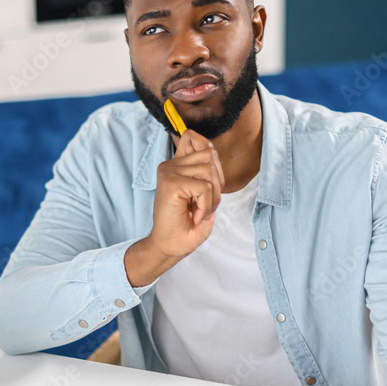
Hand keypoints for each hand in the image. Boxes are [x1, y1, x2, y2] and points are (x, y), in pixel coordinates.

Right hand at [124, 129, 223, 286]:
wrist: (169, 247)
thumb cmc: (186, 225)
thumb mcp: (203, 195)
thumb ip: (207, 173)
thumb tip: (210, 149)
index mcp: (177, 165)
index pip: (195, 138)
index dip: (211, 154)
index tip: (210, 184)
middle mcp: (170, 165)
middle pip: (210, 155)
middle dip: (218, 183)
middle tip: (207, 206)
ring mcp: (169, 172)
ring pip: (209, 171)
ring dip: (213, 197)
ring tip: (201, 212)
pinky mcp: (171, 184)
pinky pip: (204, 187)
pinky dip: (206, 206)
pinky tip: (195, 216)